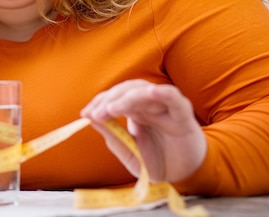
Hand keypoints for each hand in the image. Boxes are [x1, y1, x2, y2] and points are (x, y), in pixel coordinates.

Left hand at [80, 79, 206, 182]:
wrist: (183, 178)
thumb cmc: (156, 162)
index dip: (100, 102)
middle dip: (109, 99)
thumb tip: (91, 119)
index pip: (115, 97)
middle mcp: (149, 106)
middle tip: (95, 113)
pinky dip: (163, 93)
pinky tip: (150, 92)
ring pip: (146, 91)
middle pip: (127, 90)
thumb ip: (113, 137)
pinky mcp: (183, 116)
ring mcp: (166, 109)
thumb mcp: (129, 153)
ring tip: (112, 109)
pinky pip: (174, 99)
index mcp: (135, 111)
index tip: (85, 113)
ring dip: (127, 97)